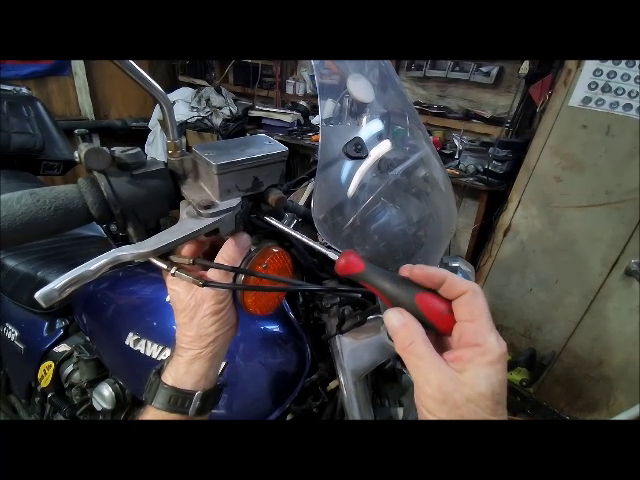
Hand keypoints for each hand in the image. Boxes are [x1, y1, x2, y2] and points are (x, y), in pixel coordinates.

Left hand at [162, 232, 251, 389]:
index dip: (209, 230)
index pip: (192, 239)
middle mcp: (188, 268)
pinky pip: (224, 266)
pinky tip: (246, 253)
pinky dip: (235, 260)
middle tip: (241, 230)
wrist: (210, 347)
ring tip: (246, 239)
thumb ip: (228, 260)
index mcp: (177, 267)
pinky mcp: (216, 283)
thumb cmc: (204, 320)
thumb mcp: (215, 288)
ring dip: (230, 248)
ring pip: (216, 254)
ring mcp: (202, 276)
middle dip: (223, 237)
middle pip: (205, 245)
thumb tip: (243, 236)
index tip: (229, 223)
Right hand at [382, 265, 507, 419]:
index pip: (466, 295)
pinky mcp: (455, 362)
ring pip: (443, 320)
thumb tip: (393, 314)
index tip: (410, 273)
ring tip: (394, 305)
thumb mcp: (433, 382)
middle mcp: (479, 342)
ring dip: (419, 312)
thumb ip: (413, 346)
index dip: (438, 278)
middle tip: (395, 288)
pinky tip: (403, 328)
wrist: (471, 443)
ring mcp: (467, 352)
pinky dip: (419, 330)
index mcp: (483, 342)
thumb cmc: (462, 419)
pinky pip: (437, 337)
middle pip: (452, 304)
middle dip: (423, 294)